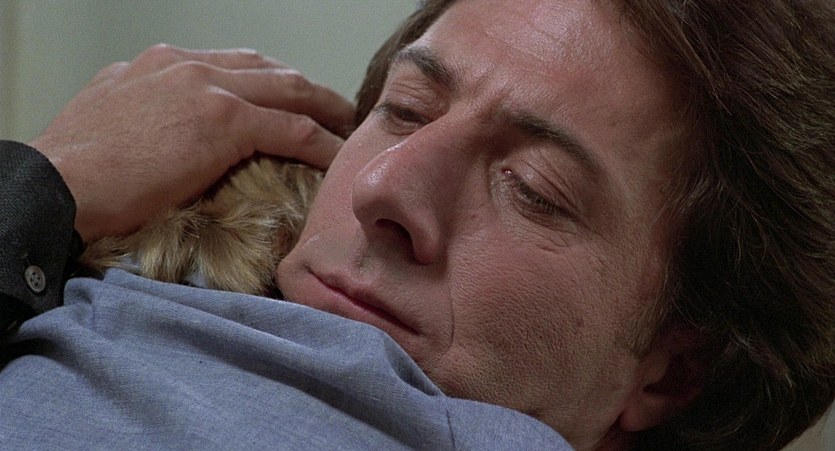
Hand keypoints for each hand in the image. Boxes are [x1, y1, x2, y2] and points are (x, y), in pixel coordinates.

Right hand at [30, 44, 354, 241]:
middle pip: (270, 69)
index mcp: (164, 64)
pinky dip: (321, 142)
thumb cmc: (75, 163)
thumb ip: (146, 104)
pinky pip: (292, 129)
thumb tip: (164, 118)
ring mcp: (209, 90)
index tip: (291, 98)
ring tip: (347, 127)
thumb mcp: (110, 112)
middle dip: (308, 88)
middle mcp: (190, 67)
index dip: (270, 81)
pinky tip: (338, 155)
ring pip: (289, 91)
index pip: (235, 64)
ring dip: (325, 109)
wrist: (56, 181)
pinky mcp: (223, 122)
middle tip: (334, 108)